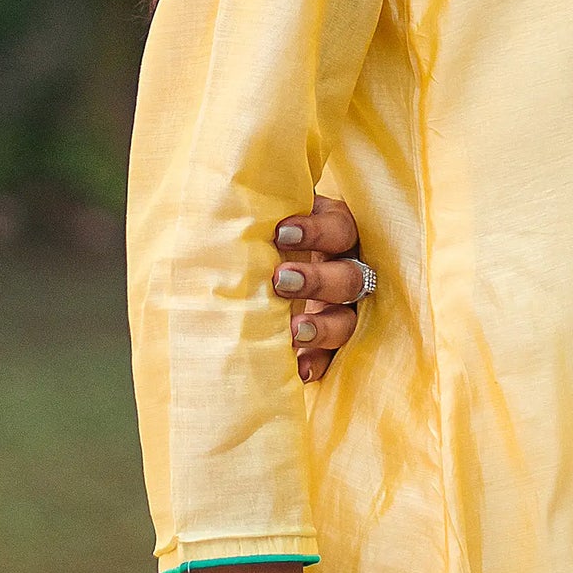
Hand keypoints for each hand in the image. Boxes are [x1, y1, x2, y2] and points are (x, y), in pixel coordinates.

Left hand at [270, 192, 369, 383]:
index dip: (316, 230)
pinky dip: (318, 363)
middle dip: (316, 279)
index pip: (339, 227)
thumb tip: (223, 203)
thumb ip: (259, 214)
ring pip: (347, 320)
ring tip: (293, 331)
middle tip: (280, 280)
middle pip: (348, 276)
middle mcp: (345, 269)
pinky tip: (299, 369)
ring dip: (322, 326)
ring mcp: (342, 310)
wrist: (255, 281)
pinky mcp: (332, 345)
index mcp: (334, 232)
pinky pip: (334, 358)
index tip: (280, 233)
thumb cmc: (259, 240)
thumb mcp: (267, 222)